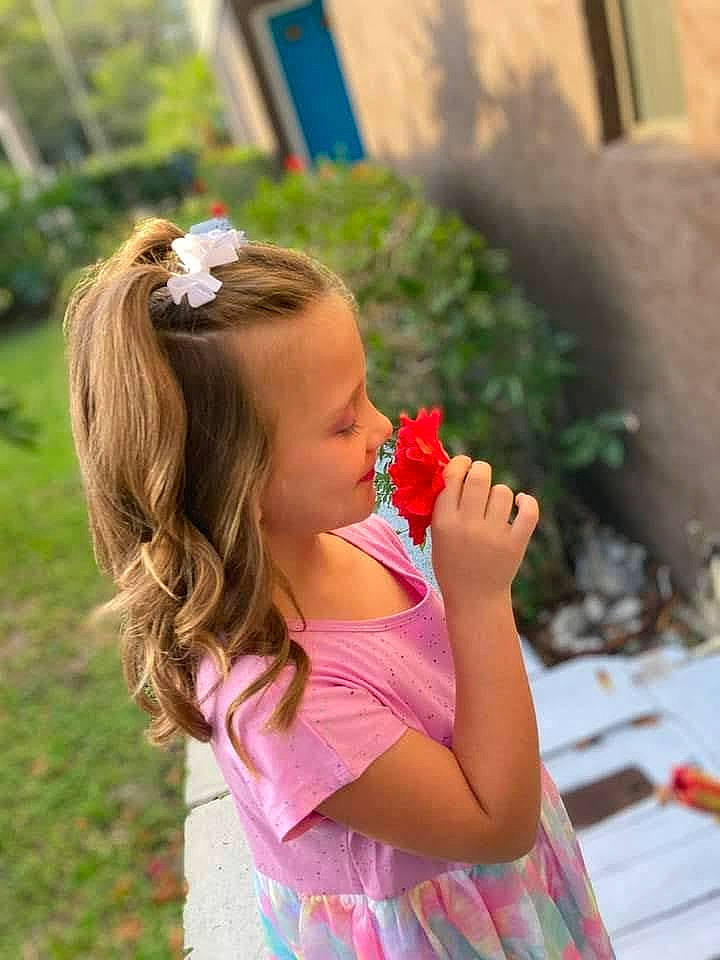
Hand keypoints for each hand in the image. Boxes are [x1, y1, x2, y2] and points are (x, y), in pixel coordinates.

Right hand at [430, 456, 539, 612]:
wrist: (474, 599)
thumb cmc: (452, 563)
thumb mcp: (437, 535)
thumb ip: (443, 505)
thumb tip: (455, 467)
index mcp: (444, 521)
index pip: (453, 476)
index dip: (460, 463)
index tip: (464, 464)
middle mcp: (468, 525)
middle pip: (480, 476)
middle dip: (481, 470)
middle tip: (481, 477)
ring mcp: (494, 535)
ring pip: (503, 491)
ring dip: (499, 493)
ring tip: (495, 506)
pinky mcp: (515, 543)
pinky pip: (529, 510)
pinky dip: (526, 503)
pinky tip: (520, 504)